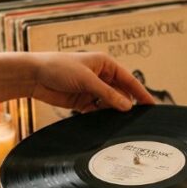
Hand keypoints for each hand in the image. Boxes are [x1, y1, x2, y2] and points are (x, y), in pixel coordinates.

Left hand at [30, 52, 155, 111]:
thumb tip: (127, 106)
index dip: (140, 93)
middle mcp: (101, 76)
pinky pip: (97, 111)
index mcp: (105, 64)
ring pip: (110, 104)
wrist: (34, 76)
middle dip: (127, 105)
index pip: (128, 80)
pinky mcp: (82, 101)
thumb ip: (108, 94)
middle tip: (137, 119)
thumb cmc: (58, 67)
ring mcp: (92, 89)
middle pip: (120, 93)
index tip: (151, 105)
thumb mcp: (87, 80)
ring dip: (113, 112)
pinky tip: (106, 123)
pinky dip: (101, 116)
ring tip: (122, 123)